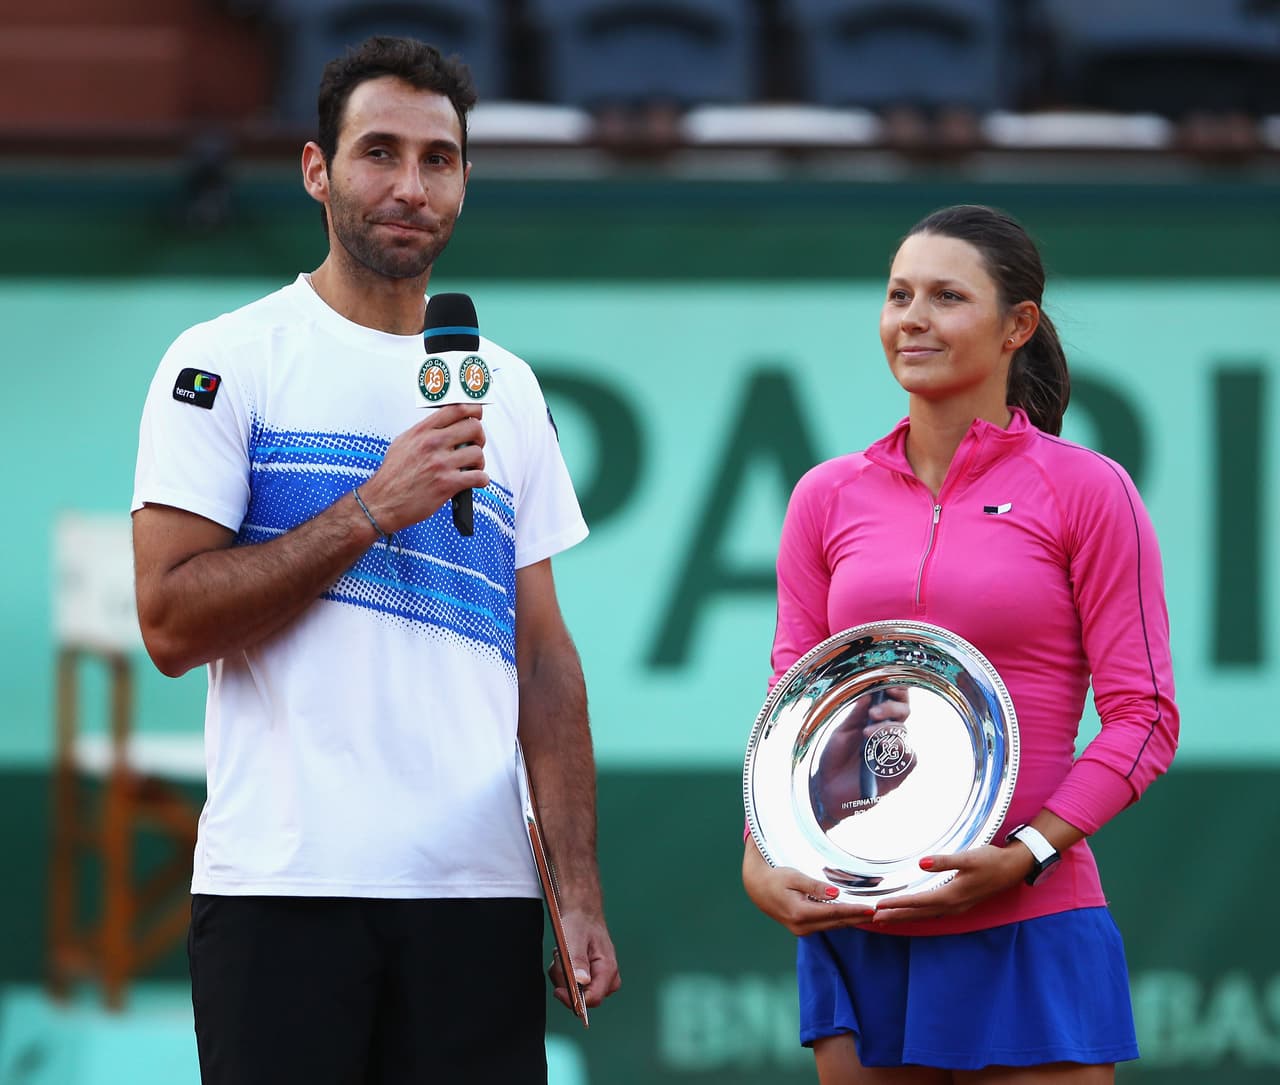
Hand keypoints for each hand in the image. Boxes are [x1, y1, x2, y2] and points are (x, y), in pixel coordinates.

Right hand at [359, 404, 488, 531]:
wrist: (382, 503)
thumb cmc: (392, 476)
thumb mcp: (403, 443)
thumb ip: (424, 431)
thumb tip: (444, 424)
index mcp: (421, 431)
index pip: (456, 408)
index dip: (474, 409)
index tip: (478, 414)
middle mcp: (431, 444)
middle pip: (473, 427)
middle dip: (479, 437)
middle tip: (475, 446)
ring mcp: (440, 464)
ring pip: (478, 453)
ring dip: (479, 462)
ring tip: (471, 468)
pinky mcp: (447, 484)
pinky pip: (479, 477)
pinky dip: (481, 480)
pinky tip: (473, 481)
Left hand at [549, 909, 620, 1012]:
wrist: (581, 912)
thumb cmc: (580, 922)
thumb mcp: (575, 938)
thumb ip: (578, 961)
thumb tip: (581, 982)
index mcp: (607, 969)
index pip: (593, 999)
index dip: (574, 999)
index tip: (558, 989)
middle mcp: (607, 977)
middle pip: (582, 998)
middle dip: (566, 982)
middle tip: (561, 961)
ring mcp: (600, 978)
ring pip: (575, 992)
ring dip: (563, 975)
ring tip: (563, 955)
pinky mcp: (591, 977)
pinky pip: (573, 986)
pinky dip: (563, 973)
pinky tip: (564, 958)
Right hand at [742, 839, 873, 935]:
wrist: (756, 888)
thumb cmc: (775, 878)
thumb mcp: (794, 877)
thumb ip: (815, 887)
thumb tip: (836, 894)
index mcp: (801, 913)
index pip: (835, 913)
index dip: (855, 911)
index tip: (871, 910)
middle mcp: (802, 926)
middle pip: (837, 922)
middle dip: (858, 918)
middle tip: (879, 913)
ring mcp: (802, 930)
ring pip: (833, 925)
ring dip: (851, 920)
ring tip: (869, 915)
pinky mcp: (802, 928)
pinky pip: (826, 924)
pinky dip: (840, 919)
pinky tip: (851, 915)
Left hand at [810, 686, 911, 828]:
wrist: (828, 789)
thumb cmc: (834, 759)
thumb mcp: (842, 731)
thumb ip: (857, 713)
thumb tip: (869, 692)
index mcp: (876, 720)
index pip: (894, 700)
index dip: (896, 689)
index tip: (888, 685)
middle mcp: (889, 734)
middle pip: (904, 711)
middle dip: (891, 708)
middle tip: (873, 713)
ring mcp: (895, 752)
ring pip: (904, 732)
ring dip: (887, 729)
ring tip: (867, 734)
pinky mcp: (899, 772)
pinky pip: (910, 756)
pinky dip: (898, 748)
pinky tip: (882, 747)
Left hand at [867, 843, 1032, 924]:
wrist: (1012, 868)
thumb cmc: (990, 860)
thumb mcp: (968, 857)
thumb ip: (944, 861)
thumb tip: (921, 863)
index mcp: (951, 895)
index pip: (918, 902)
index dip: (897, 904)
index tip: (878, 906)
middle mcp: (952, 906)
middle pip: (918, 913)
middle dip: (896, 916)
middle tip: (873, 919)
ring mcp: (956, 907)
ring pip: (925, 915)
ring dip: (905, 917)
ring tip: (886, 919)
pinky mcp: (959, 904)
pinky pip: (932, 913)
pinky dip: (917, 914)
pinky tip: (911, 913)